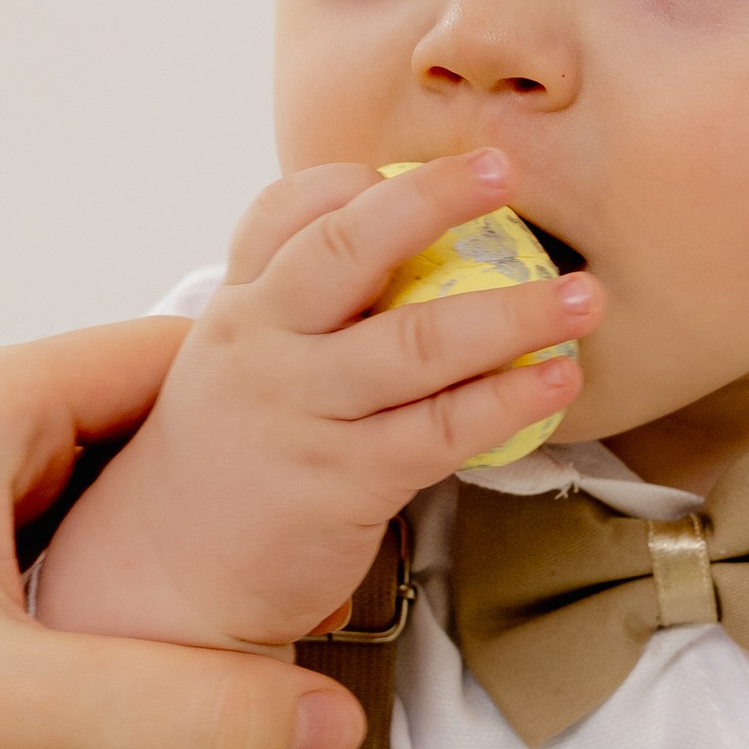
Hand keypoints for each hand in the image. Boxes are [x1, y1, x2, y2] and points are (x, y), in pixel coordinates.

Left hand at [0, 319, 372, 748]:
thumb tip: (330, 719)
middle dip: (240, 476)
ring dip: (185, 538)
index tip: (354, 447)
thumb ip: (195, 710)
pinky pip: (73, 544)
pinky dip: (133, 581)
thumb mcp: (27, 709)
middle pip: (152, 418)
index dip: (273, 396)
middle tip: (334, 534)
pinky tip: (188, 640)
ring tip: (279, 590)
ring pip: (115, 487)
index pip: (175, 353)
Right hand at [32, 153, 603, 655]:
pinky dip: (508, 400)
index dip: (355, 180)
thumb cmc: (229, 462)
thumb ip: (300, 311)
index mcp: (238, 308)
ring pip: (416, 342)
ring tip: (582, 297)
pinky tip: (555, 383)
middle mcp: (263, 345)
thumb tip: (407, 255)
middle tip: (505, 171)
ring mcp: (301, 412)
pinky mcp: (343, 482)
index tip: (424, 167)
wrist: (166, 580)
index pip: (284, 213)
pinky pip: (442, 431)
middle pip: (348, 246)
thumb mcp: (241, 368)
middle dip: (431, 199)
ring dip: (512, 313)